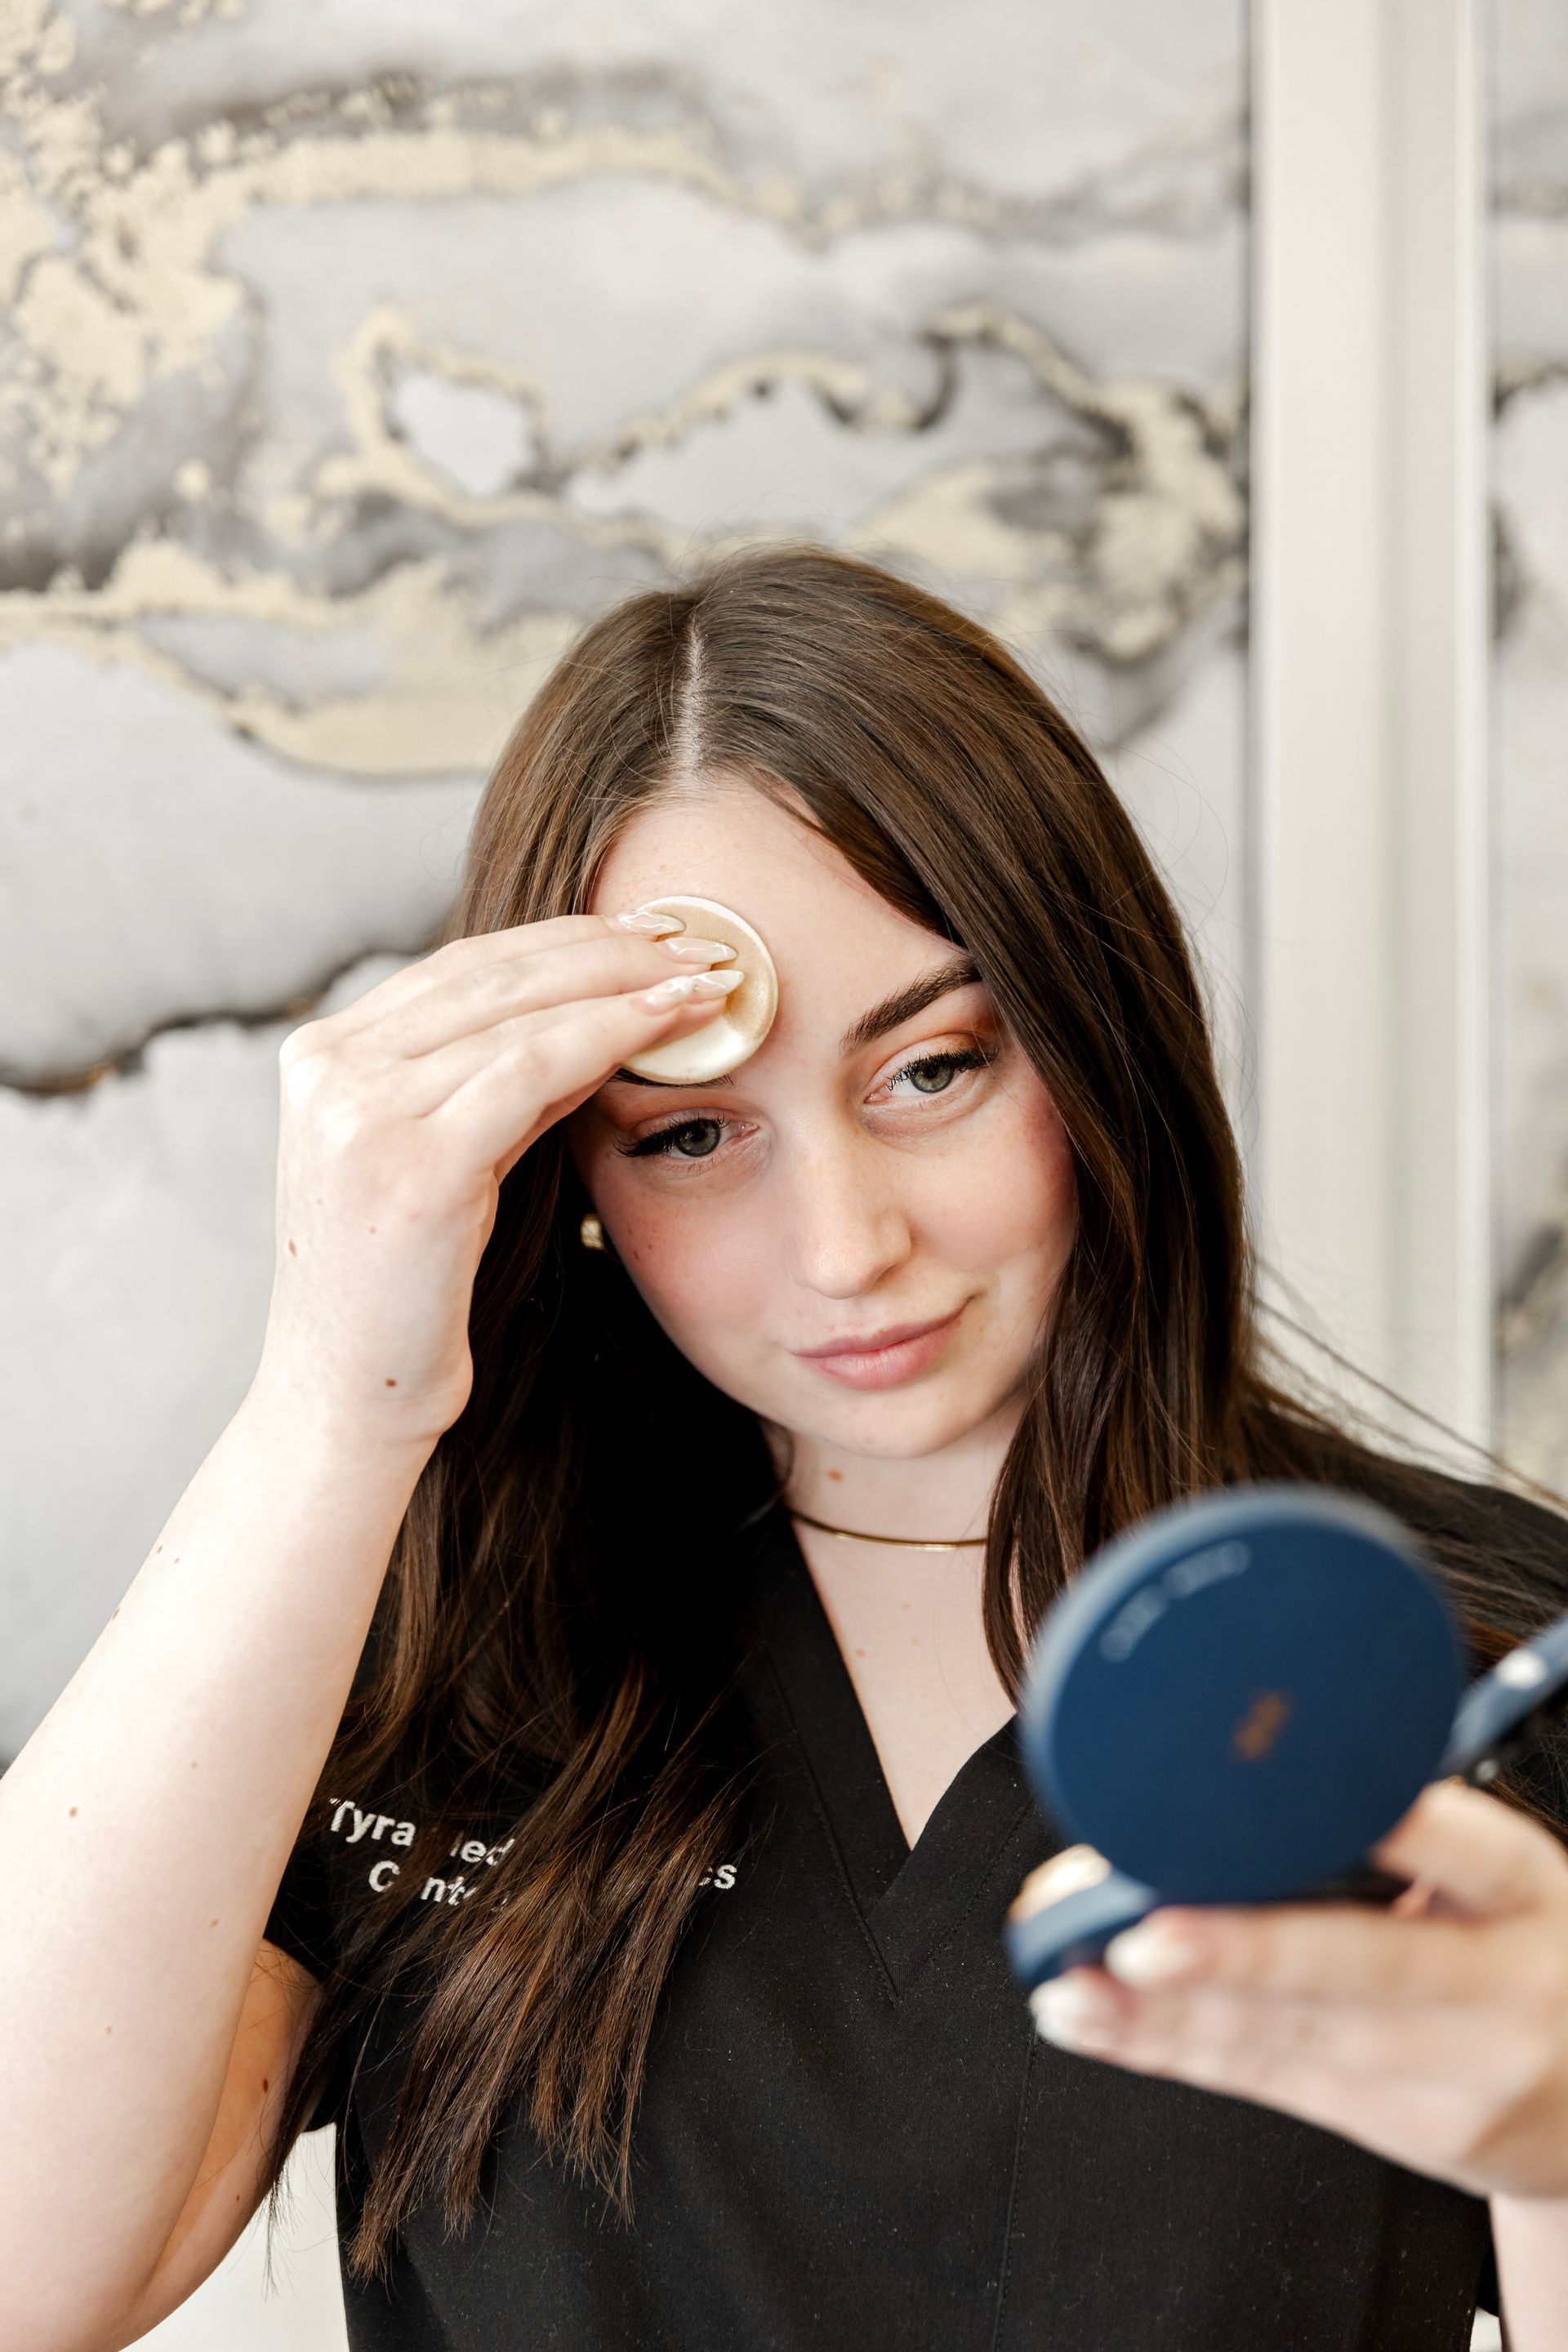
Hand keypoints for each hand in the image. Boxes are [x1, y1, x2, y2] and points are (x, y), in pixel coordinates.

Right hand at [251, 910, 740, 1447]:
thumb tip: (599, 1014)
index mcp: (319, 1055)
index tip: (646, 930)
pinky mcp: (410, 1162)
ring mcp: (359, 1110)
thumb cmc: (404, 1294)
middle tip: (696, 938)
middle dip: (607, 947)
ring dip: (627, 984)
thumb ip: (497, 1084)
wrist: (348, 1399)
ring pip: (522, 1011)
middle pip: (493, 972)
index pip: (461, 966)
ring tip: (706, 977)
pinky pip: (533, 1068)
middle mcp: (327, 1067)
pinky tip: (672, 1022)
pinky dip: (612, 1034)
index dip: (562, 938)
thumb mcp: (444, 1161)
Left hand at [1015, 1780, 1567, 2199]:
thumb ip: (1407, 1833)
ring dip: (1164, 2010)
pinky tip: (1097, 2020)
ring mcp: (1458, 2074)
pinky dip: (1169, 2048)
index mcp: (1527, 1886)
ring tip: (1073, 1978)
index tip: (1285, 1809)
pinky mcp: (1408, 2133)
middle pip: (1360, 1964)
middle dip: (1239, 1952)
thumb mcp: (1503, 1881)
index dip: (1380, 1828)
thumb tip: (1242, 1785)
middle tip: (1137, 1935)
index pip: (1457, 1847)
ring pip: (1292, 2037)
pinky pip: (1271, 2083)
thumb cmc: (1522, 1947)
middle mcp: (1501, 1984)